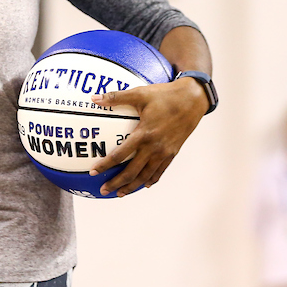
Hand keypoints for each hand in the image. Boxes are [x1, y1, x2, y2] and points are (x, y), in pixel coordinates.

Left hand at [89, 77, 208, 196]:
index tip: (93, 172)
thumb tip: (94, 98)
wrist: (193, 99)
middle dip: (116, 183)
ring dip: (132, 186)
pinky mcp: (173, 152)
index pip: (120, 155)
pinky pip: (160, 171)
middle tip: (103, 189)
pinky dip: (150, 180)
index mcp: (144, 134)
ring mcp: (164, 152)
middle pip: (132, 172)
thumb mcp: (140, 93)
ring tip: (120, 193)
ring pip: (146, 176)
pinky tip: (144, 184)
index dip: (105, 165)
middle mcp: (154, 147)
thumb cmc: (166, 95)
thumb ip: (116, 97)